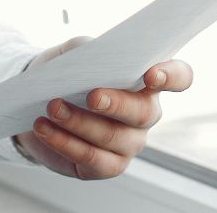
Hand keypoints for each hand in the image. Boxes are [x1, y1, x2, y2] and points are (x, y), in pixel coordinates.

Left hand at [11, 35, 194, 180]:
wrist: (36, 103)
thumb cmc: (66, 74)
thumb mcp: (74, 53)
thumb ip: (88, 50)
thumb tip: (94, 56)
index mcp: (147, 82)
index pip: (179, 77)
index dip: (172, 76)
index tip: (151, 74)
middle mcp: (145, 114)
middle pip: (144, 112)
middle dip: (116, 104)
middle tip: (91, 96)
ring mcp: (129, 143)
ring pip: (112, 137)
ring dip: (79, 122)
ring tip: (52, 108)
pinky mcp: (107, 166)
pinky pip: (92, 158)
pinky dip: (65, 142)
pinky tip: (44, 128)